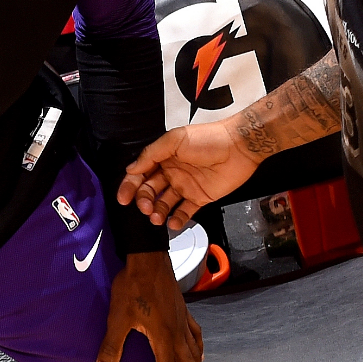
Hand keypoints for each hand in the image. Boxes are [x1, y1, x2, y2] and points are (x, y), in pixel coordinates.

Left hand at [95, 252, 208, 361]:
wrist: (149, 259)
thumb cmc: (132, 287)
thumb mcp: (118, 317)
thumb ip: (111, 345)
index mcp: (162, 337)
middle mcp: (177, 333)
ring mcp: (183, 321)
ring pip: (196, 354)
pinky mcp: (183, 311)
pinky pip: (196, 336)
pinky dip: (200, 349)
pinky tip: (200, 353)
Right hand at [120, 120, 260, 230]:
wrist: (239, 148)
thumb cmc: (208, 139)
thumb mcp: (175, 140)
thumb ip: (152, 154)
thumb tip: (131, 169)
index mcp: (164, 157)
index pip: (141, 174)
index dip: (130, 186)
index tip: (123, 198)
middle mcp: (172, 173)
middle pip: (150, 191)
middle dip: (143, 201)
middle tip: (144, 207)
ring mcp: (186, 186)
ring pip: (165, 203)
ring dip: (157, 212)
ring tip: (156, 217)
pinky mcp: (200, 198)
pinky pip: (185, 212)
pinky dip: (177, 219)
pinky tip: (172, 222)